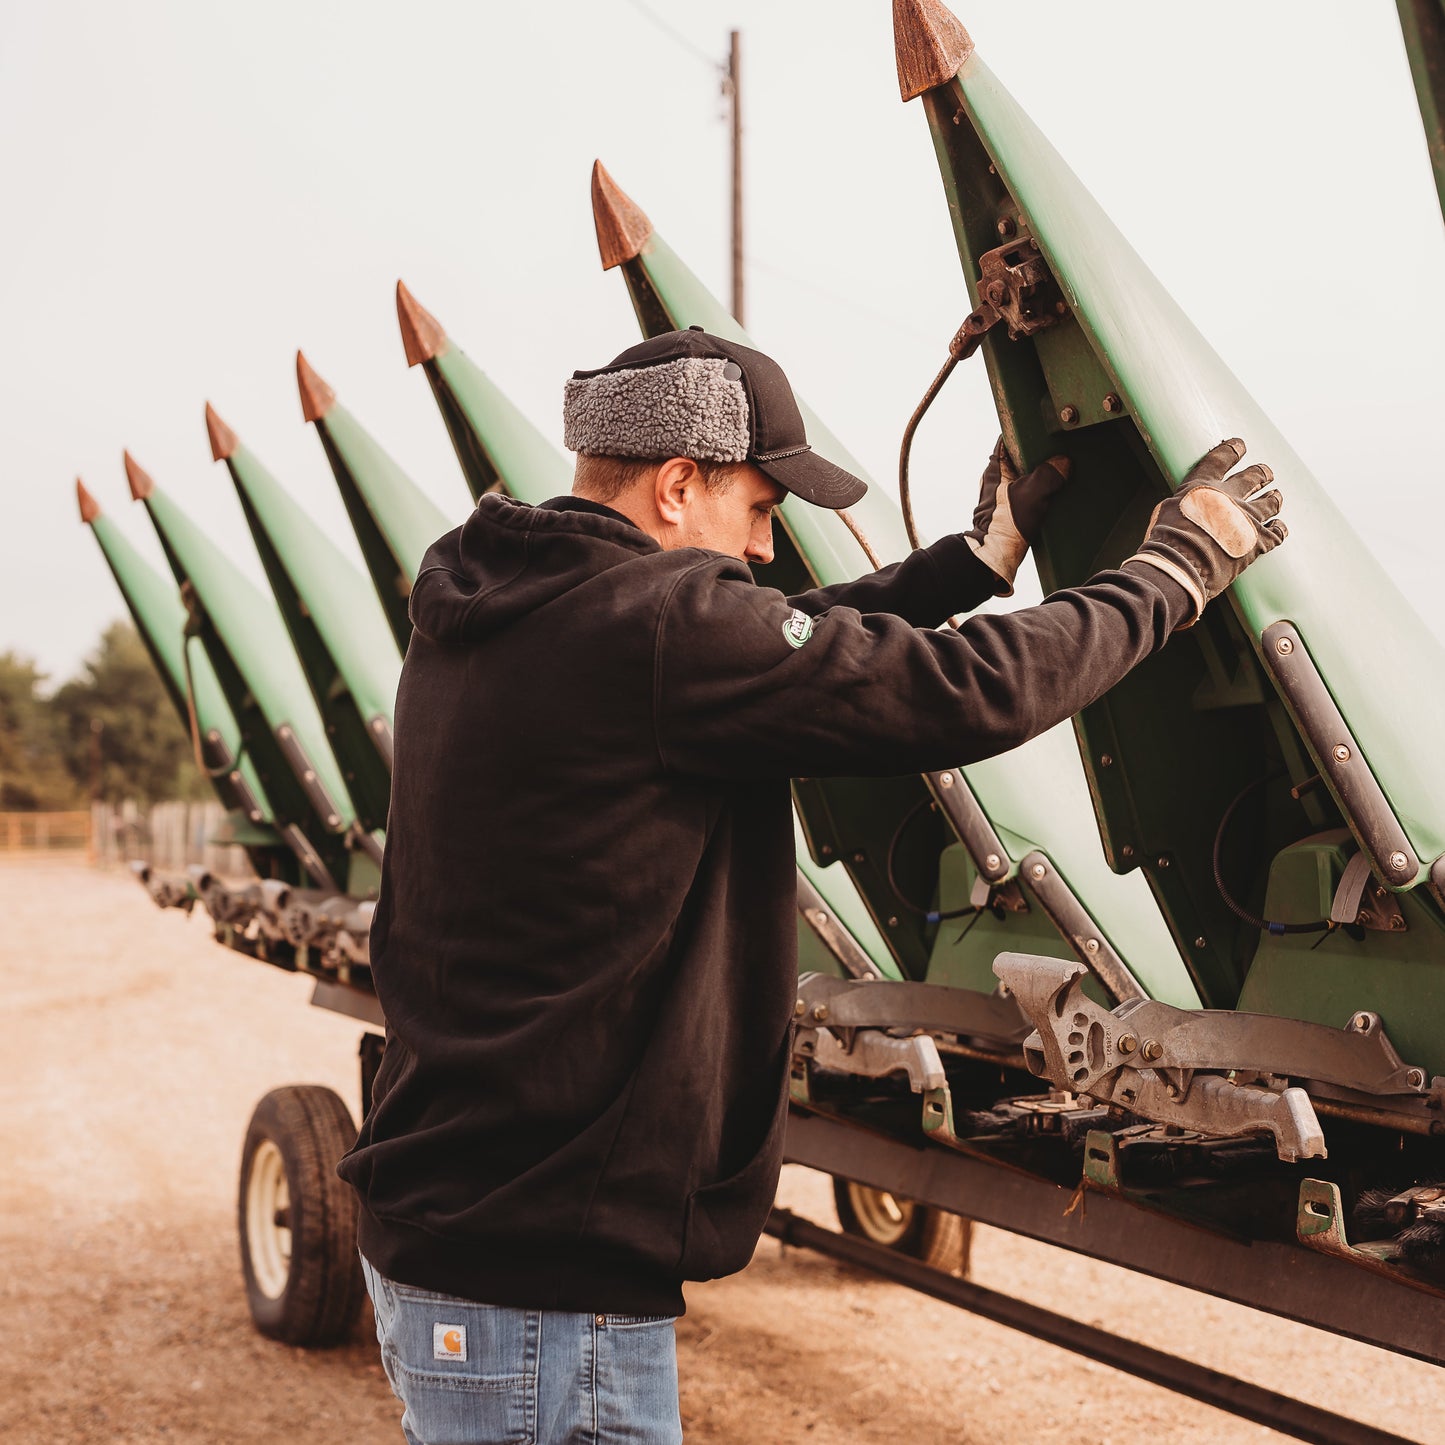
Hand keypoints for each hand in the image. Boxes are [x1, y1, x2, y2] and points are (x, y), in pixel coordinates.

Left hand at [966, 438, 1069, 594]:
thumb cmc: (1007, 523)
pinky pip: (1027, 494)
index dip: (1025, 431)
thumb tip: (1064, 462)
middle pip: (1019, 458)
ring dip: (1041, 476)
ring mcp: (1001, 496)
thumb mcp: (1033, 493)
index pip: (1008, 439)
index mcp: (996, 468)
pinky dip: (1039, 493)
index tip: (1044, 429)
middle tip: (1060, 451)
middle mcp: (996, 479)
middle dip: (1038, 455)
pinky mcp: (1008, 511)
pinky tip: (1055, 495)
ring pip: (1024, 477)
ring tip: (1062, 473)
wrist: (994, 556)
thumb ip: (1049, 474)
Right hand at [1125, 437, 1285, 625]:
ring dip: (1274, 498)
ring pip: (1270, 501)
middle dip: (1261, 473)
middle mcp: (1229, 497)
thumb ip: (1181, 504)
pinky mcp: (1257, 541)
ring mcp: (1246, 518)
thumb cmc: (1165, 543)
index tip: (1239, 445)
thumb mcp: (1164, 513)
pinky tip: (1279, 528)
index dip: (1231, 450)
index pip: (1221, 460)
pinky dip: (1279, 529)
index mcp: (1203, 486)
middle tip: (1266, 472)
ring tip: (1276, 496)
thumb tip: (1185, 506)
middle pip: (1253, 477)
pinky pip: (1277, 532)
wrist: (1180, 567)